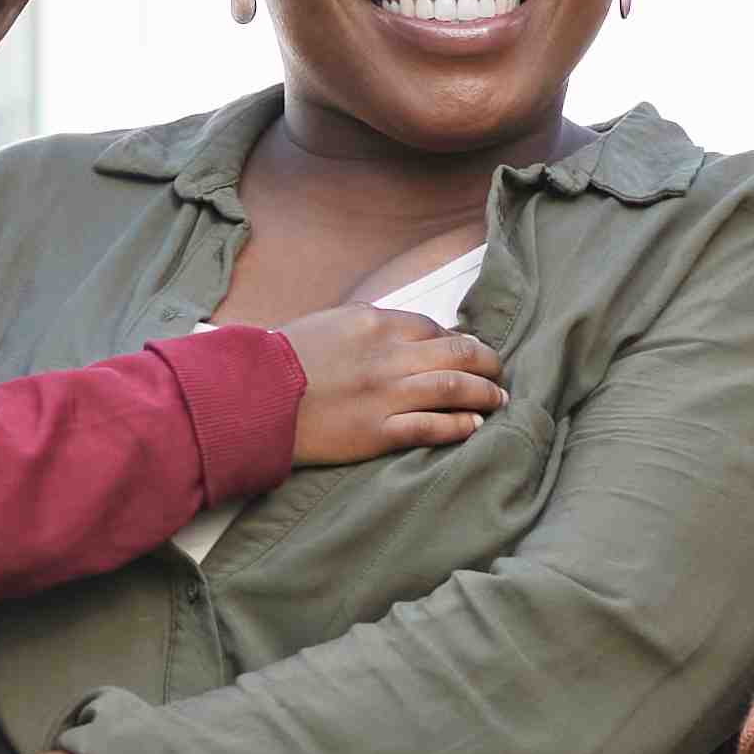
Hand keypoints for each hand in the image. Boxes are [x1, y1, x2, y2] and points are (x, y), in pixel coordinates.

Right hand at [279, 299, 508, 472]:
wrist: (254, 397)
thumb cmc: (283, 361)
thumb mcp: (328, 323)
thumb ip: (367, 325)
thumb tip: (401, 330)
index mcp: (374, 322)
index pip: (433, 327)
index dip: (456, 340)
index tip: (465, 351)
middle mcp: (388, 356)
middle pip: (457, 352)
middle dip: (486, 361)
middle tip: (497, 371)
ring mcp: (386, 394)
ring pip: (455, 388)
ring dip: (485, 394)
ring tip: (499, 399)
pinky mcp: (379, 431)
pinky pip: (433, 427)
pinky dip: (460, 426)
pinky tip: (474, 426)